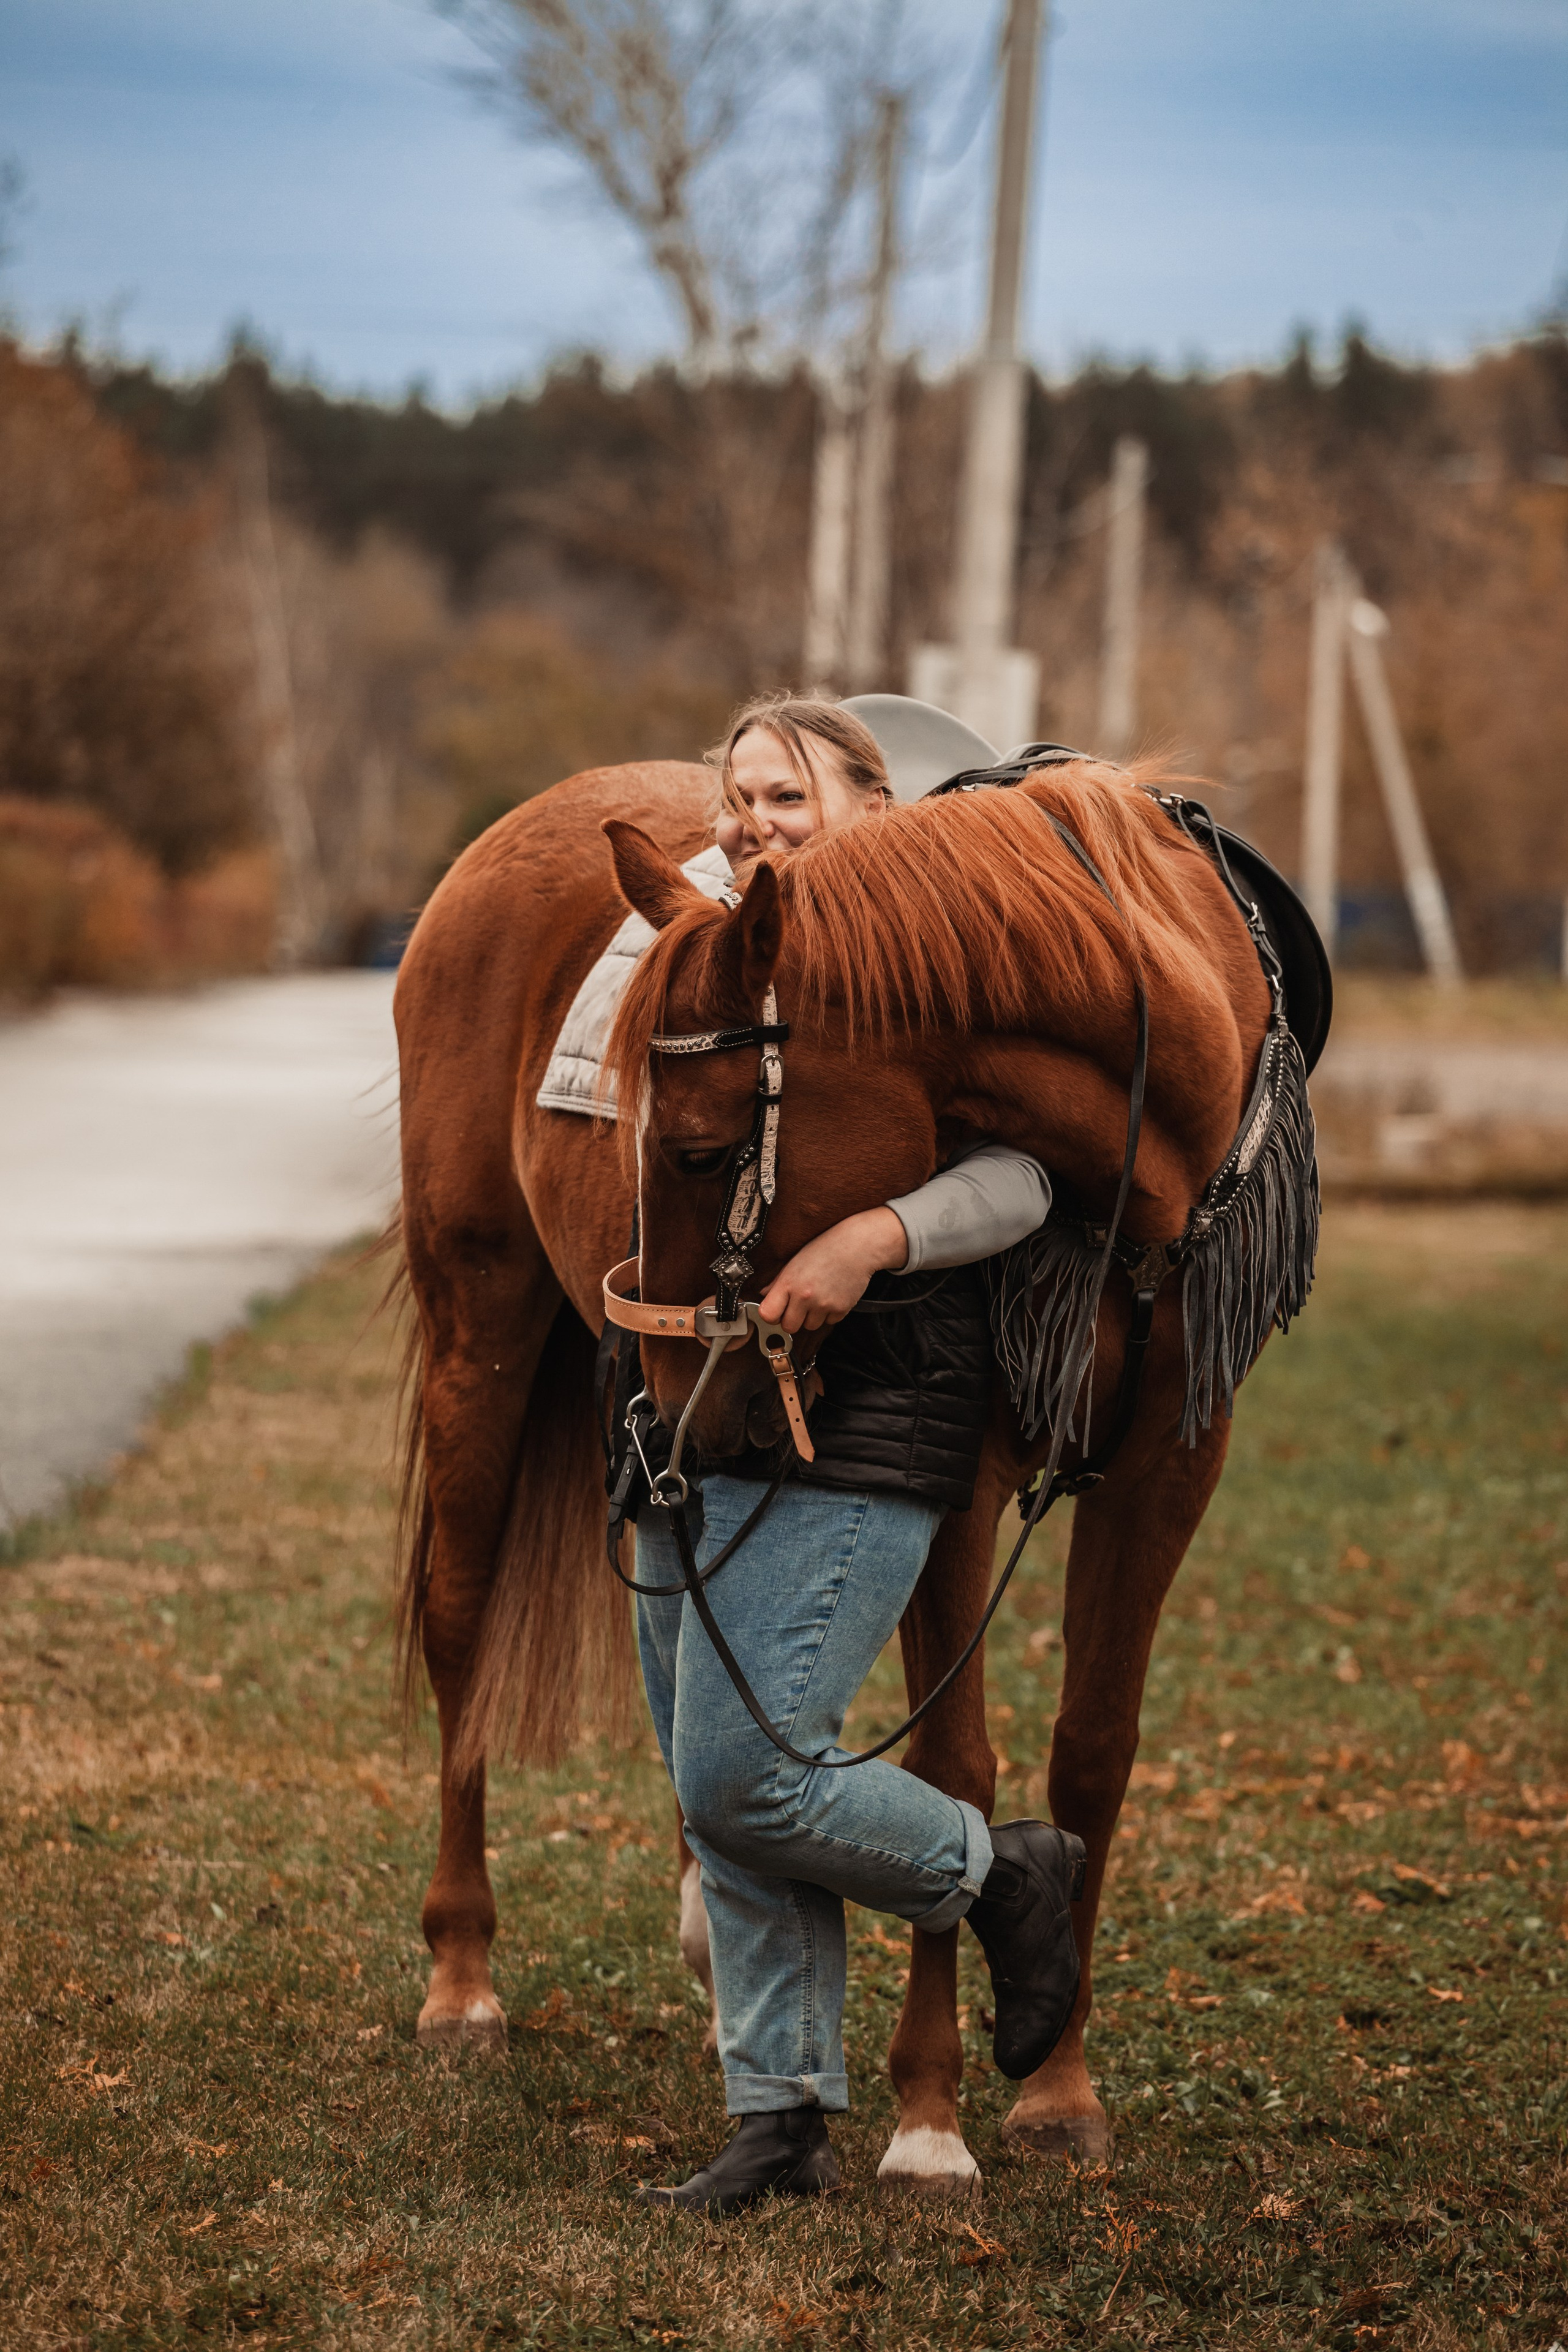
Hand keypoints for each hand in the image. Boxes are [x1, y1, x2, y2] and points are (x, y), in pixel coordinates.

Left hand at [757, 1207, 908, 1334]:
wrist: (857, 1246)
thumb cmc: (825, 1248)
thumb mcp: (795, 1260)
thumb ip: (778, 1281)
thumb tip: (764, 1294)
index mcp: (789, 1283)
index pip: (768, 1315)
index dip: (772, 1314)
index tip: (777, 1310)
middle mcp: (805, 1297)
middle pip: (789, 1327)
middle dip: (793, 1318)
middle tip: (800, 1303)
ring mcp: (823, 1305)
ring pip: (810, 1326)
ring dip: (812, 1317)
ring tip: (819, 1296)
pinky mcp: (841, 1310)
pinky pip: (829, 1322)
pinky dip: (829, 1314)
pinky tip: (832, 1295)